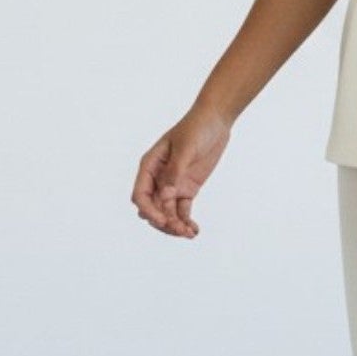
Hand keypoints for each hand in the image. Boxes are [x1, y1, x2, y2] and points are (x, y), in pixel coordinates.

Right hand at [131, 104, 231, 237]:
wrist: (215, 121)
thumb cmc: (196, 128)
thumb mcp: (186, 147)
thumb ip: (175, 171)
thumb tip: (166, 194)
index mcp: (150, 166)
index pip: (141, 195)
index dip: (149, 211)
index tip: (164, 220)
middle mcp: (158, 178)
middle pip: (153, 208)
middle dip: (163, 222)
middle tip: (181, 231)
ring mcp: (172, 185)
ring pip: (167, 213)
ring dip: (175, 226)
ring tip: (189, 234)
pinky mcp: (187, 189)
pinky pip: (182, 210)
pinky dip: (186, 222)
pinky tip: (194, 231)